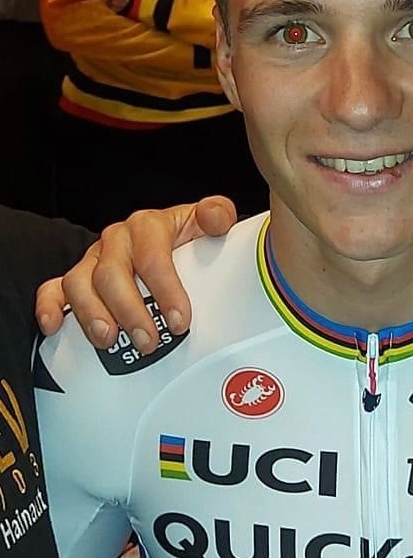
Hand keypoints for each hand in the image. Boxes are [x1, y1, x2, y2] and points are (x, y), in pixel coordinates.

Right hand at [35, 196, 237, 350]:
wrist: (169, 243)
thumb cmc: (186, 240)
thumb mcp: (204, 225)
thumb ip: (216, 216)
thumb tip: (216, 218)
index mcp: (148, 226)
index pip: (152, 257)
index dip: (165, 290)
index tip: (179, 321)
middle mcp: (117, 240)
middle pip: (112, 274)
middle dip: (130, 311)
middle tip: (148, 342)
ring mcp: (93, 259)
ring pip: (79, 283)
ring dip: (91, 314)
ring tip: (108, 340)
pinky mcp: (76, 278)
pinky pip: (53, 289)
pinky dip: (50, 307)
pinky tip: (54, 327)